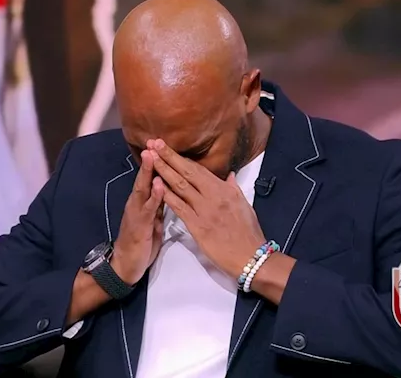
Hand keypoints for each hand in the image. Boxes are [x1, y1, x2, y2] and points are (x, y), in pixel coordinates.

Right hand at [112, 150, 164, 284]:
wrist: (125, 266)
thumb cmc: (141, 245)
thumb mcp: (153, 222)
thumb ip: (158, 206)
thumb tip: (169, 192)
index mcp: (143, 203)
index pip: (151, 179)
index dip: (157, 163)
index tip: (163, 145)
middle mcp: (137, 204)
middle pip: (145, 178)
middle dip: (151, 160)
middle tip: (155, 141)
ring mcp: (136, 213)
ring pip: (142, 189)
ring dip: (148, 172)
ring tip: (154, 155)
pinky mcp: (139, 226)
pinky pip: (147, 209)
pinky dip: (154, 196)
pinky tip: (160, 185)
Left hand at [148, 139, 264, 278]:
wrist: (250, 256)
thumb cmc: (248, 233)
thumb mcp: (244, 205)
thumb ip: (233, 189)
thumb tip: (229, 176)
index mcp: (225, 189)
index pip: (198, 169)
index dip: (181, 157)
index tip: (167, 146)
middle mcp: (213, 195)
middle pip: (187, 172)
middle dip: (168, 157)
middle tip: (154, 143)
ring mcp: (204, 209)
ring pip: (180, 186)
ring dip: (163, 171)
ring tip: (150, 158)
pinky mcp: (197, 225)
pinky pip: (179, 207)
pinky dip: (166, 194)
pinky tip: (155, 185)